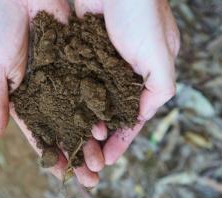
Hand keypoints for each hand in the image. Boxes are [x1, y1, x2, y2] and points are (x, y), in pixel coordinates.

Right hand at [0, 0, 100, 186]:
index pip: (37, 131)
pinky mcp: (79, 57)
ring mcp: (63, 74)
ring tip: (103, 161)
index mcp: (21, 94)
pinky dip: (99, 105)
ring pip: (81, 111)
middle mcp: (45, 87)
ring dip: (91, 136)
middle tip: (91, 178)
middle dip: (77, 151)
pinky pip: (91, 85)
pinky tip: (109, 126)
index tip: (63, 174)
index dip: (50, 153)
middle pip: (64, 126)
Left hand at [75, 0, 179, 163]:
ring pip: (93, 98)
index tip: (110, 158)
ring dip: (84, 119)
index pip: (135, 113)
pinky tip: (61, 112)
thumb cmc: (142, 14)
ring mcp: (103, 60)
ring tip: (73, 141)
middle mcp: (125, 69)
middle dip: (102, 133)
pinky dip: (71, 96)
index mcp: (148, 72)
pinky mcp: (83, 49)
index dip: (123, 137)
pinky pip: (77, 79)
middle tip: (88, 156)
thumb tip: (143, 115)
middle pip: (111, 110)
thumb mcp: (160, 54)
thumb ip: (160, 87)